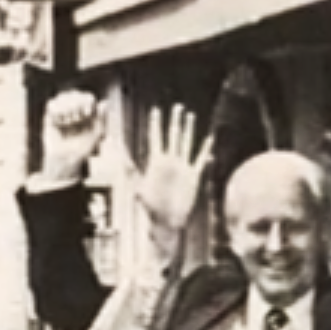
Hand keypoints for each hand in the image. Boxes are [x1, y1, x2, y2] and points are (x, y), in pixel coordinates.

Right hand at [39, 91, 104, 183]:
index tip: (87, 113)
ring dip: (67, 107)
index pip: (87, 97)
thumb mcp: (97, 135)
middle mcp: (75, 110)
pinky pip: (51, 104)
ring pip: (63, 97)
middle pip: (75, 94)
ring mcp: (62, 112)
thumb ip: (102, 119)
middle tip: (77, 118)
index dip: (87, 101)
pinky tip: (60, 121)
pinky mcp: (50, 116)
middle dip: (77, 104)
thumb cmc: (84, 150)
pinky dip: (56, 110)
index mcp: (87, 112)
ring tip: (69, 121)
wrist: (65, 160)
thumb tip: (104, 102)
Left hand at [132, 104, 212, 233]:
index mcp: (156, 162)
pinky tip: (209, 140)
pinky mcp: (193, 176)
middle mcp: (169, 162)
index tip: (155, 110)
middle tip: (177, 107)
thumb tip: (121, 160)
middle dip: (174, 121)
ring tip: (190, 116)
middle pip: (172, 136)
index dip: (156, 124)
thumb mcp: (139, 189)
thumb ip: (132, 172)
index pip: (156, 138)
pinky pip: (200, 160)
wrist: (167, 222)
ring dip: (188, 130)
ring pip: (185, 143)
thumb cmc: (151, 208)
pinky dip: (205, 150)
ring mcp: (181, 167)